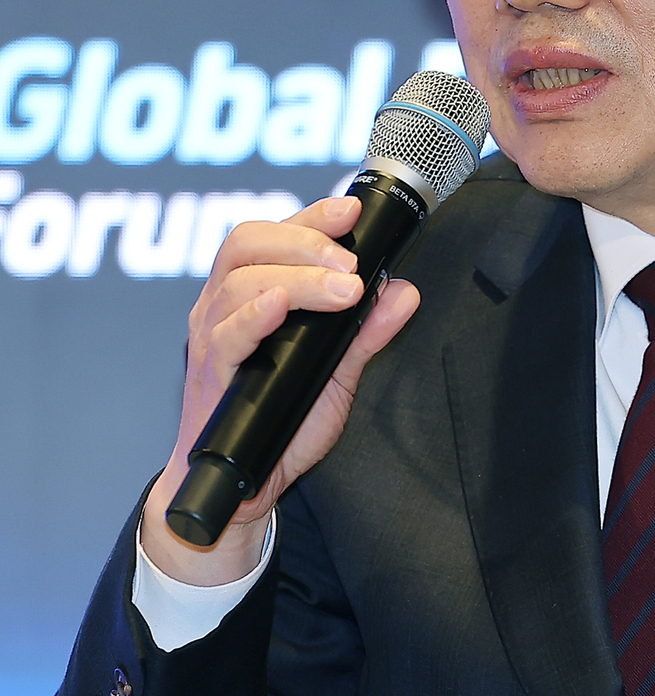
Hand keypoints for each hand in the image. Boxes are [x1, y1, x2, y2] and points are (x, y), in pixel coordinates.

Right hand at [141, 196, 419, 584]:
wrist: (246, 484)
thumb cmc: (283, 422)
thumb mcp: (337, 373)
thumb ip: (367, 333)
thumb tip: (404, 292)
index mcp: (252, 292)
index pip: (274, 233)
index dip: (311, 215)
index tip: (351, 210)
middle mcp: (224, 304)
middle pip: (248, 242)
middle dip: (305, 241)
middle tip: (351, 264)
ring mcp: (212, 336)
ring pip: (239, 281)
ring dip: (296, 277)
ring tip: (342, 290)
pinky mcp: (209, 373)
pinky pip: (223, 335)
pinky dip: (252, 315)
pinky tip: (278, 306)